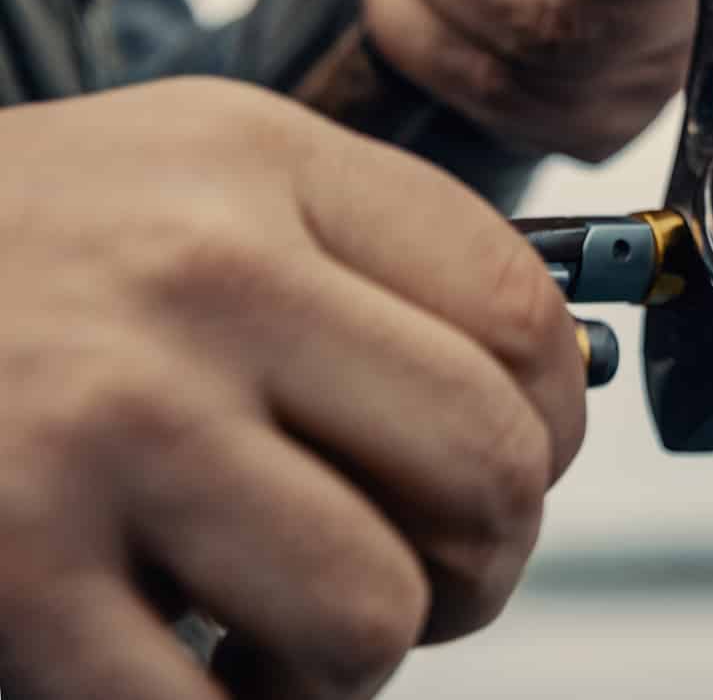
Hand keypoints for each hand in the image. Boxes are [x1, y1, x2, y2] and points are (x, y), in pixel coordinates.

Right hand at [0, 78, 585, 699]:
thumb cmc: (8, 256)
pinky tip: (193, 682)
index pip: (521, 314)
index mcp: (257, 167)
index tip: (518, 464)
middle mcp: (193, 278)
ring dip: (356, 657)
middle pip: (486, 465)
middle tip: (431, 573)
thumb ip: (361, 256)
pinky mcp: (4, 574)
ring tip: (287, 632)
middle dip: (489, 555)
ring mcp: (96, 428)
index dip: (556, 422)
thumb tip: (545, 393)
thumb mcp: (188, 176)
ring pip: (375, 609)